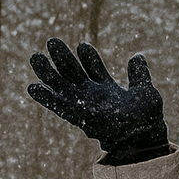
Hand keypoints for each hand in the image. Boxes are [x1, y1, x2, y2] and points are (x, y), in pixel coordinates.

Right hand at [27, 40, 168, 163]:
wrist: (143, 137)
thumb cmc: (147, 120)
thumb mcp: (145, 92)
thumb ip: (139, 74)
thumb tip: (138, 56)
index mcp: (108, 92)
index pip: (94, 70)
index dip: (88, 58)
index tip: (82, 45)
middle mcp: (94, 98)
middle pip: (74, 74)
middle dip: (63, 58)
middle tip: (52, 41)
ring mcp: (84, 106)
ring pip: (62, 86)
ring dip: (48, 73)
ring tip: (35, 57)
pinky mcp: (78, 115)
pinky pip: (58, 106)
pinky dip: (45, 97)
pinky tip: (32, 87)